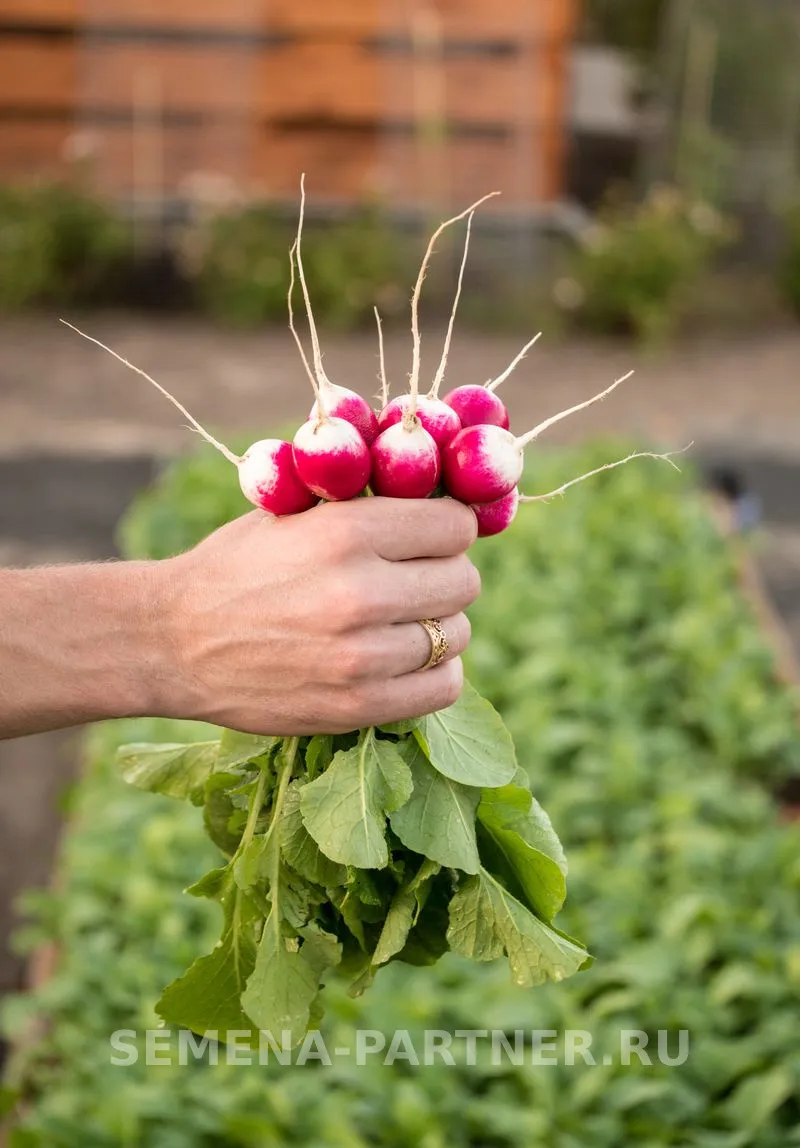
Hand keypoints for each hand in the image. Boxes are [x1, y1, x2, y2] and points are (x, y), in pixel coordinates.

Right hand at [158, 498, 479, 734]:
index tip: (431, 537)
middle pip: (464, 581)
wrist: (172, 642)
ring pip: (457, 635)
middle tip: (416, 581)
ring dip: (439, 627)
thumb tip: (436, 488)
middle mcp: (360, 592)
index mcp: (346, 532)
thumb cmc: (236, 568)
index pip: (455, 526)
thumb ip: (362, 501)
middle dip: (444, 576)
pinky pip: (444, 687)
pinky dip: (436, 672)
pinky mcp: (358, 706)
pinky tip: (408, 661)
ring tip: (403, 624)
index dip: (447, 529)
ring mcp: (362, 656)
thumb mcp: (292, 512)